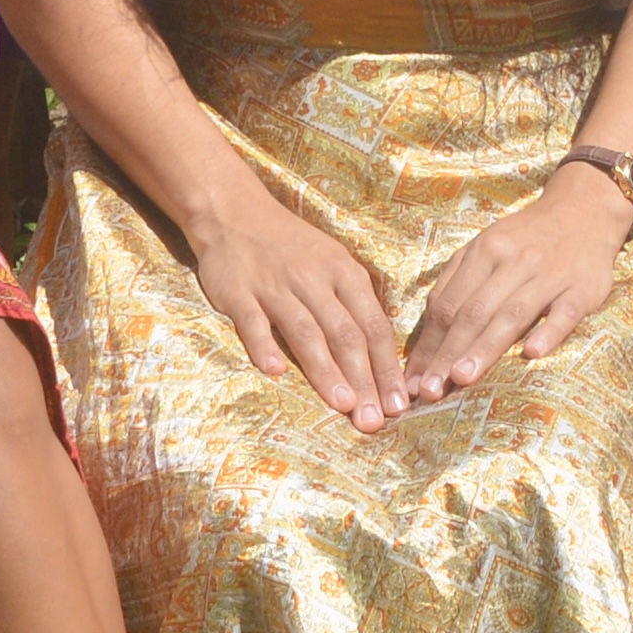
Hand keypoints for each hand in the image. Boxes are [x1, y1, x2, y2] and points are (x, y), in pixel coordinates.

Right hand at [186, 183, 404, 424]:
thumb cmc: (291, 246)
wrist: (234, 211)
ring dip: (326, 370)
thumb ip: (353, 305)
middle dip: (364, 380)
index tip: (398, 405)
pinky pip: (253, 322)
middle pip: (346, 334)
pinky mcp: (238, 291)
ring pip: (306, 331)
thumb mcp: (333, 263)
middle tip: (374, 420)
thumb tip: (381, 358)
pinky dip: (264, 346)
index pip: (374, 326)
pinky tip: (275, 373)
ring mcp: (275, 285)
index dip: (387, 368)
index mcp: (344, 272)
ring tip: (343, 405)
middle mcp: (314, 278)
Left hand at [400, 172, 629, 406]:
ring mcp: (551, 275)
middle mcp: (515, 261)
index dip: (429, 343)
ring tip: (462, 379)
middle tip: (429, 390)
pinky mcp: (583, 290)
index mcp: (486, 250)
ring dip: (485, 348)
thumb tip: (427, 329)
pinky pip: (565, 313)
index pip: (448, 303)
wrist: (585, 211)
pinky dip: (548, 332)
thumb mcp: (487, 245)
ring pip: (512, 314)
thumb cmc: (526, 238)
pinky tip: (532, 354)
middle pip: (475, 312)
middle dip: (448, 353)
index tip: (413, 379)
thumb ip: (456, 280)